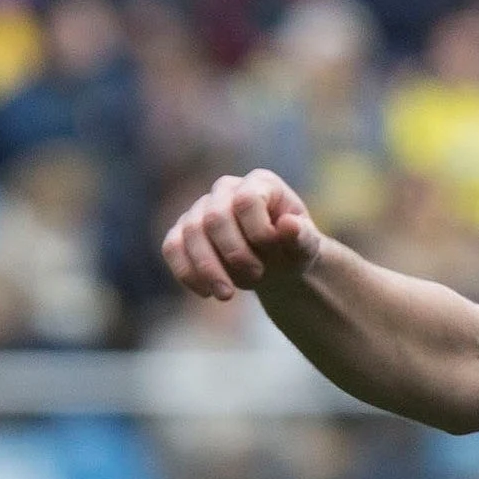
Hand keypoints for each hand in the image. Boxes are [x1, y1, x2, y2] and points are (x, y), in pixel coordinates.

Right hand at [162, 169, 325, 300]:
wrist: (276, 262)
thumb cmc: (292, 248)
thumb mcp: (305, 245)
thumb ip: (301, 236)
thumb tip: (290, 225)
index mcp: (259, 183)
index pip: (247, 201)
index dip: (258, 231)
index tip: (274, 252)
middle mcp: (225, 189)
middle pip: (215, 218)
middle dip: (235, 253)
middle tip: (258, 276)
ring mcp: (201, 209)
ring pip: (190, 233)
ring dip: (208, 268)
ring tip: (227, 295)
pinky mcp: (183, 231)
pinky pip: (172, 247)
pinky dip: (186, 272)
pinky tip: (205, 293)